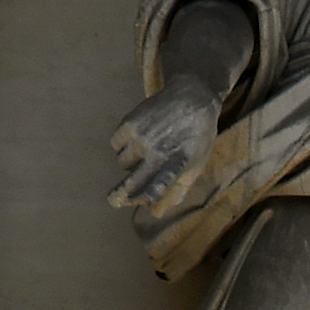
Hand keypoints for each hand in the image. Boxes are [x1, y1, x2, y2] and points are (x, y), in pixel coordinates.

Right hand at [113, 94, 219, 230]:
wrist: (192, 96)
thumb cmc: (196, 136)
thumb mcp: (196, 165)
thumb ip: (178, 191)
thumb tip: (155, 213)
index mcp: (179, 162)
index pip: (163, 182)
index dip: (150, 193)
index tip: (140, 200)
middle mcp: (159, 150)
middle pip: (133, 180)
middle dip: (119, 194)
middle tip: (112, 200)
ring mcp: (143, 136)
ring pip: (123, 162)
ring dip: (130, 162)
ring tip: (145, 151)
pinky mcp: (130, 122)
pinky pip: (115, 144)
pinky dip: (122, 145)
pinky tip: (137, 138)